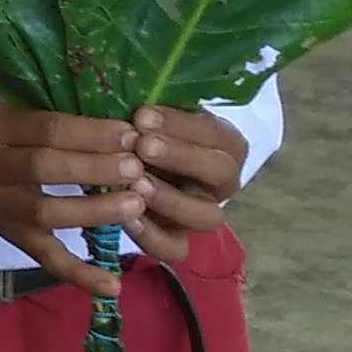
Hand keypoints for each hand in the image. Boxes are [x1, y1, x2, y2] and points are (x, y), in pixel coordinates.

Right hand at [0, 102, 148, 293]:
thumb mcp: (15, 111)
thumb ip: (59, 122)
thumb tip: (126, 132)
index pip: (46, 129)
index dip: (90, 133)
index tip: (130, 134)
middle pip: (43, 168)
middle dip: (94, 169)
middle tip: (136, 168)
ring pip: (46, 213)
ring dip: (94, 212)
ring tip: (135, 204)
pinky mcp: (10, 236)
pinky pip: (45, 259)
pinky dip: (80, 275)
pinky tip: (113, 286)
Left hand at [127, 105, 244, 264]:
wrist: (133, 169)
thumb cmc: (145, 134)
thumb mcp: (154, 118)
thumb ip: (153, 112)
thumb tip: (134, 102)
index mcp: (223, 145)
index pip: (216, 134)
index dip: (182, 125)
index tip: (143, 115)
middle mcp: (220, 182)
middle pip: (220, 172)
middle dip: (181, 157)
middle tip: (142, 145)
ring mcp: (201, 214)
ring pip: (206, 216)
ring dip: (172, 199)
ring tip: (136, 184)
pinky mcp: (178, 242)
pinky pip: (176, 249)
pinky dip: (153, 237)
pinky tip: (128, 219)